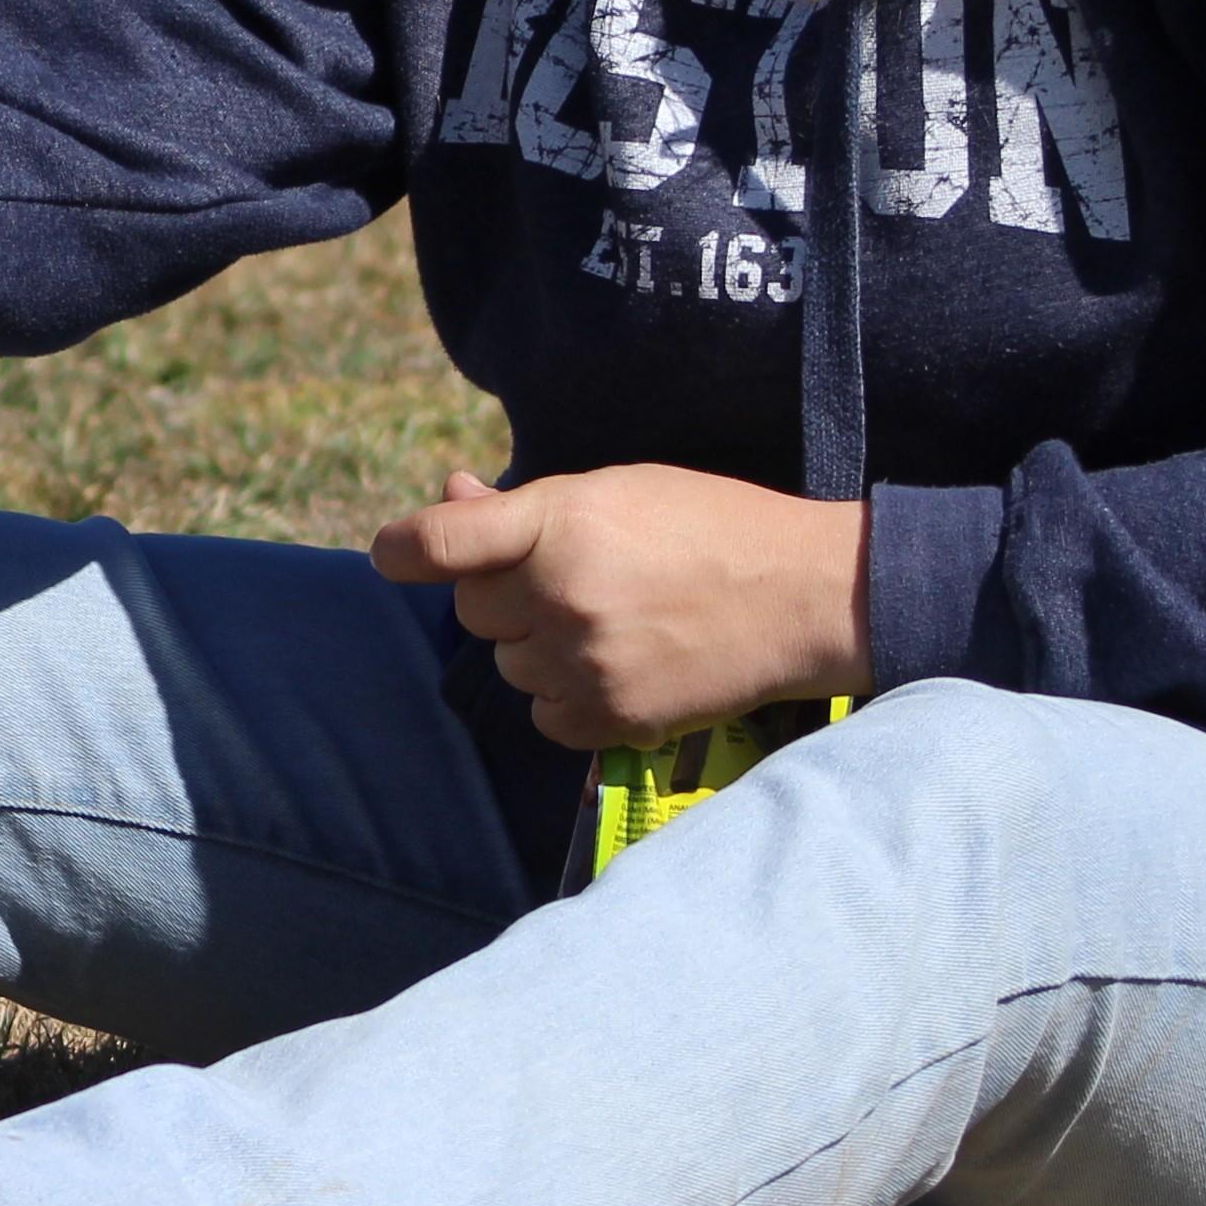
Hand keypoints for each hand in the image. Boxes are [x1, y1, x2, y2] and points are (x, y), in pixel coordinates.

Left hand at [368, 465, 872, 748]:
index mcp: (557, 521)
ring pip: (507, 664)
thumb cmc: (706, 527)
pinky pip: (543, 716)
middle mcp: (562, 592)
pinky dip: (566, 698)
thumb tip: (447, 497)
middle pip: (472, 610)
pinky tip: (617, 667)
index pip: (435, 544)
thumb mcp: (615, 489)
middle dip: (505, 596)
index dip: (402, 550)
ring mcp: (586, 659)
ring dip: (538, 647)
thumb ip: (523, 506)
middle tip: (571, 581)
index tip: (397, 557)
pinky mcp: (613, 716)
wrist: (807, 596)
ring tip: (611, 622)